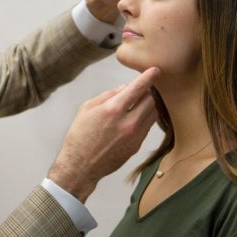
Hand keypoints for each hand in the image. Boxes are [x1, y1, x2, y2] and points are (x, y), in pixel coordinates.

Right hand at [48, 68, 160, 201]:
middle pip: (151, 100)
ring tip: (138, 105)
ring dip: (148, 106)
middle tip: (141, 91)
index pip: (138, 88)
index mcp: (113, 109)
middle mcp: (128, 122)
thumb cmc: (80, 136)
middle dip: (147, 92)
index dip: (149, 76)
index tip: (156, 70)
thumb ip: (108, 95)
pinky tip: (134, 119)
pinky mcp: (137, 145)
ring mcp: (135, 136)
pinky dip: (144, 119)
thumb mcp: (86, 108)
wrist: (81, 166)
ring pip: (152, 113)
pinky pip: (148, 126)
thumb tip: (125, 88)